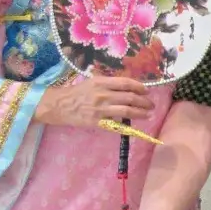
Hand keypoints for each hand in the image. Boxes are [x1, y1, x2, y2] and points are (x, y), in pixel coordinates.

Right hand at [34, 74, 153, 128]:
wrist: (59, 105)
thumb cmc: (77, 92)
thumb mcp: (92, 82)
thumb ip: (108, 84)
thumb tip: (128, 87)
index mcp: (101, 82)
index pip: (126, 83)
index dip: (139, 87)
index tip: (147, 91)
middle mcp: (103, 94)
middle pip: (129, 97)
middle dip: (144, 101)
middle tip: (151, 104)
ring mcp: (100, 109)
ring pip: (126, 111)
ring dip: (140, 112)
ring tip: (148, 114)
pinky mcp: (97, 122)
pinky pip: (116, 125)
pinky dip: (127, 126)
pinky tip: (135, 127)